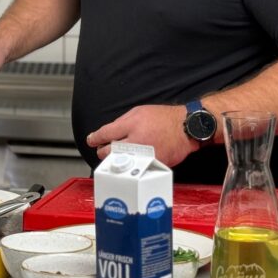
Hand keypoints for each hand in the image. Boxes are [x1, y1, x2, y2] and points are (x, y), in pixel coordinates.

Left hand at [85, 104, 199, 165]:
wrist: (186, 127)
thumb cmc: (164, 118)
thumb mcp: (139, 112)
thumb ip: (122, 122)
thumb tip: (109, 132)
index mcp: (131, 125)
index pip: (105, 133)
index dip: (95, 138)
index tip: (91, 140)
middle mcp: (137, 140)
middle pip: (110, 151)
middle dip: (103, 152)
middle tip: (102, 150)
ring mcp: (145, 154)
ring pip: (122, 161)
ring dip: (116, 160)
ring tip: (115, 156)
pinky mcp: (154, 163)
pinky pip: (137, 165)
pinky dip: (132, 164)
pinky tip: (131, 160)